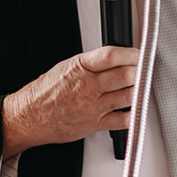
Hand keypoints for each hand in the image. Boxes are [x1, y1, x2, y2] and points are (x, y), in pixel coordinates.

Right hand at [1, 46, 137, 156]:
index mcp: (80, 67)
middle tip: (147, 69)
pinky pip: (123, 120)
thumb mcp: (66, 66)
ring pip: (129, 95)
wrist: (29, 117)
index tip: (140, 54)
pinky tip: (136, 108)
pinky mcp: (95, 124)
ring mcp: (93, 106)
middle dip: (141, 71)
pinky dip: (134, 114)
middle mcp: (88, 86)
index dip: (132, 53)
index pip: (112, 56)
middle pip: (126, 75)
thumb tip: (116, 58)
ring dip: (140, 90)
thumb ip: (92, 63)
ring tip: (143, 86)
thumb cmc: (45, 92)